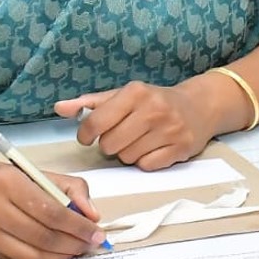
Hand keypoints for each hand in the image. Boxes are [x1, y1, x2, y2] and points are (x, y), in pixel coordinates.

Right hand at [0, 151, 107, 258]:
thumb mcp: (32, 171)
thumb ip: (67, 188)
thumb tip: (91, 214)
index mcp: (8, 181)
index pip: (51, 210)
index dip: (78, 225)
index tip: (96, 231)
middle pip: (44, 234)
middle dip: (74, 242)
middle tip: (92, 242)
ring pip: (33, 252)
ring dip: (62, 255)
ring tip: (78, 249)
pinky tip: (56, 253)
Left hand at [55, 80, 213, 170]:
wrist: (199, 106)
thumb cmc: (153, 101)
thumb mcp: (122, 95)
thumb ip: (90, 103)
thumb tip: (59, 107)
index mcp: (135, 92)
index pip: (96, 122)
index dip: (86, 134)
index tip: (88, 136)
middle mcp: (153, 109)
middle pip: (110, 145)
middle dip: (110, 144)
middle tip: (121, 136)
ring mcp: (169, 130)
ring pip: (127, 157)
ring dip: (127, 153)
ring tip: (139, 140)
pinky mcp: (180, 148)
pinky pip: (146, 167)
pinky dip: (145, 161)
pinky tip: (152, 148)